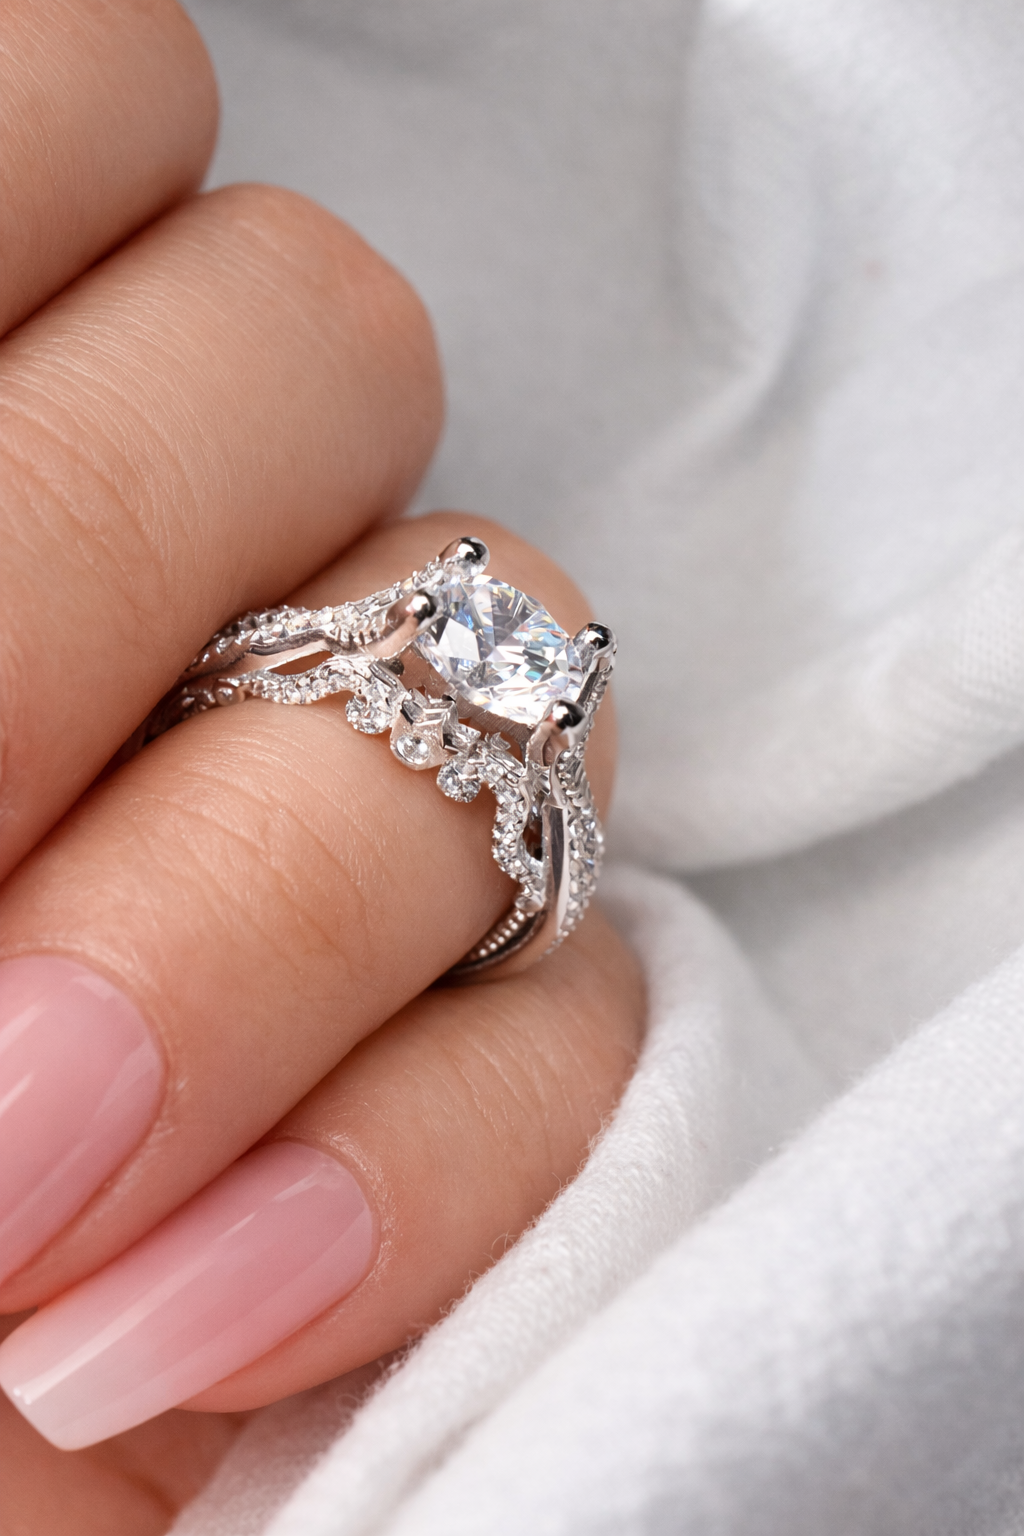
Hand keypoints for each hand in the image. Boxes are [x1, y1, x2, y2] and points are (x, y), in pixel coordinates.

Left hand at [0, 2, 642, 1530]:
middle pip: (325, 338)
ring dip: (256, 924)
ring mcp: (350, 840)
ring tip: (18, 1190)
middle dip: (96, 560)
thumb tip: (13, 767)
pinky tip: (165, 1338)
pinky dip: (406, 1173)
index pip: (98, 82)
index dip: (27, 167)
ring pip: (504, 658)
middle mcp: (177, 605)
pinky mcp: (475, 1075)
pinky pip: (579, 1017)